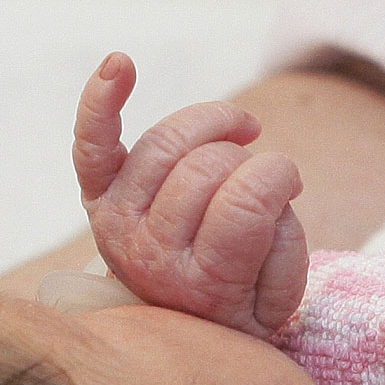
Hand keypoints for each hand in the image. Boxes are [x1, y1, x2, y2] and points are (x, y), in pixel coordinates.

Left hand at [74, 52, 308, 335]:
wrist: (182, 320)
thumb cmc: (240, 298)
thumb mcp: (277, 297)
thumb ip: (284, 245)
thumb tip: (271, 180)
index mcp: (201, 284)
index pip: (244, 202)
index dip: (277, 177)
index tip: (290, 184)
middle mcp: (148, 253)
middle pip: (205, 166)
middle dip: (247, 158)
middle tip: (261, 176)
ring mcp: (118, 219)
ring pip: (168, 141)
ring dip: (215, 123)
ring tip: (240, 132)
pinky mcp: (99, 193)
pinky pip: (94, 140)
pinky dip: (103, 99)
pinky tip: (121, 64)